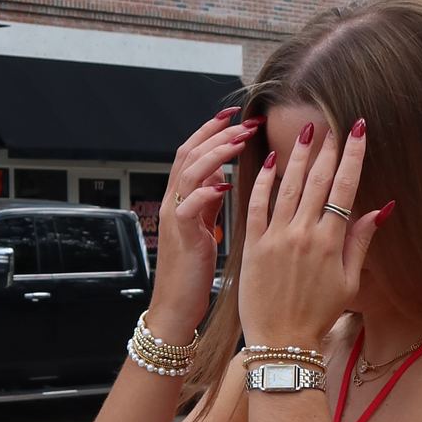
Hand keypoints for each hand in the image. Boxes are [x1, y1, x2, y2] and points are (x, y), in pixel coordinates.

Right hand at [146, 108, 259, 344]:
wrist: (175, 307)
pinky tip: (227, 186)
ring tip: (241, 142)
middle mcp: (173, 202)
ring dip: (217, 153)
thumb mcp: (203, 227)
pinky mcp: (181, 237)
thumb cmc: (193, 271)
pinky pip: (188, 206)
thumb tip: (223, 175)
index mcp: (180, 197)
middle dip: (219, 133)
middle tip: (247, 122)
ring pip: (189, 172)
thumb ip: (209, 200)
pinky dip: (207, 192)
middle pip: (191, 153)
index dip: (211, 129)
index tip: (237, 115)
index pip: (192, 150)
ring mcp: (175, 218)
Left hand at [238, 119, 392, 349]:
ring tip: (307, 133)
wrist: (282, 341)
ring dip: (299, 156)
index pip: (345, 188)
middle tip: (332, 122)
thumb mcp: (348, 283)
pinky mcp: (253, 245)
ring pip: (289, 186)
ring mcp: (276, 238)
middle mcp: (304, 234)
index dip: (353, 156)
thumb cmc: (317, 316)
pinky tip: (270, 160)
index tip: (359, 130)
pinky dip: (263, 181)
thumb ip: (360, 242)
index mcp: (330, 243)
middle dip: (328, 148)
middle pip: (318, 181)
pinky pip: (256, 205)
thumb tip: (381, 209)